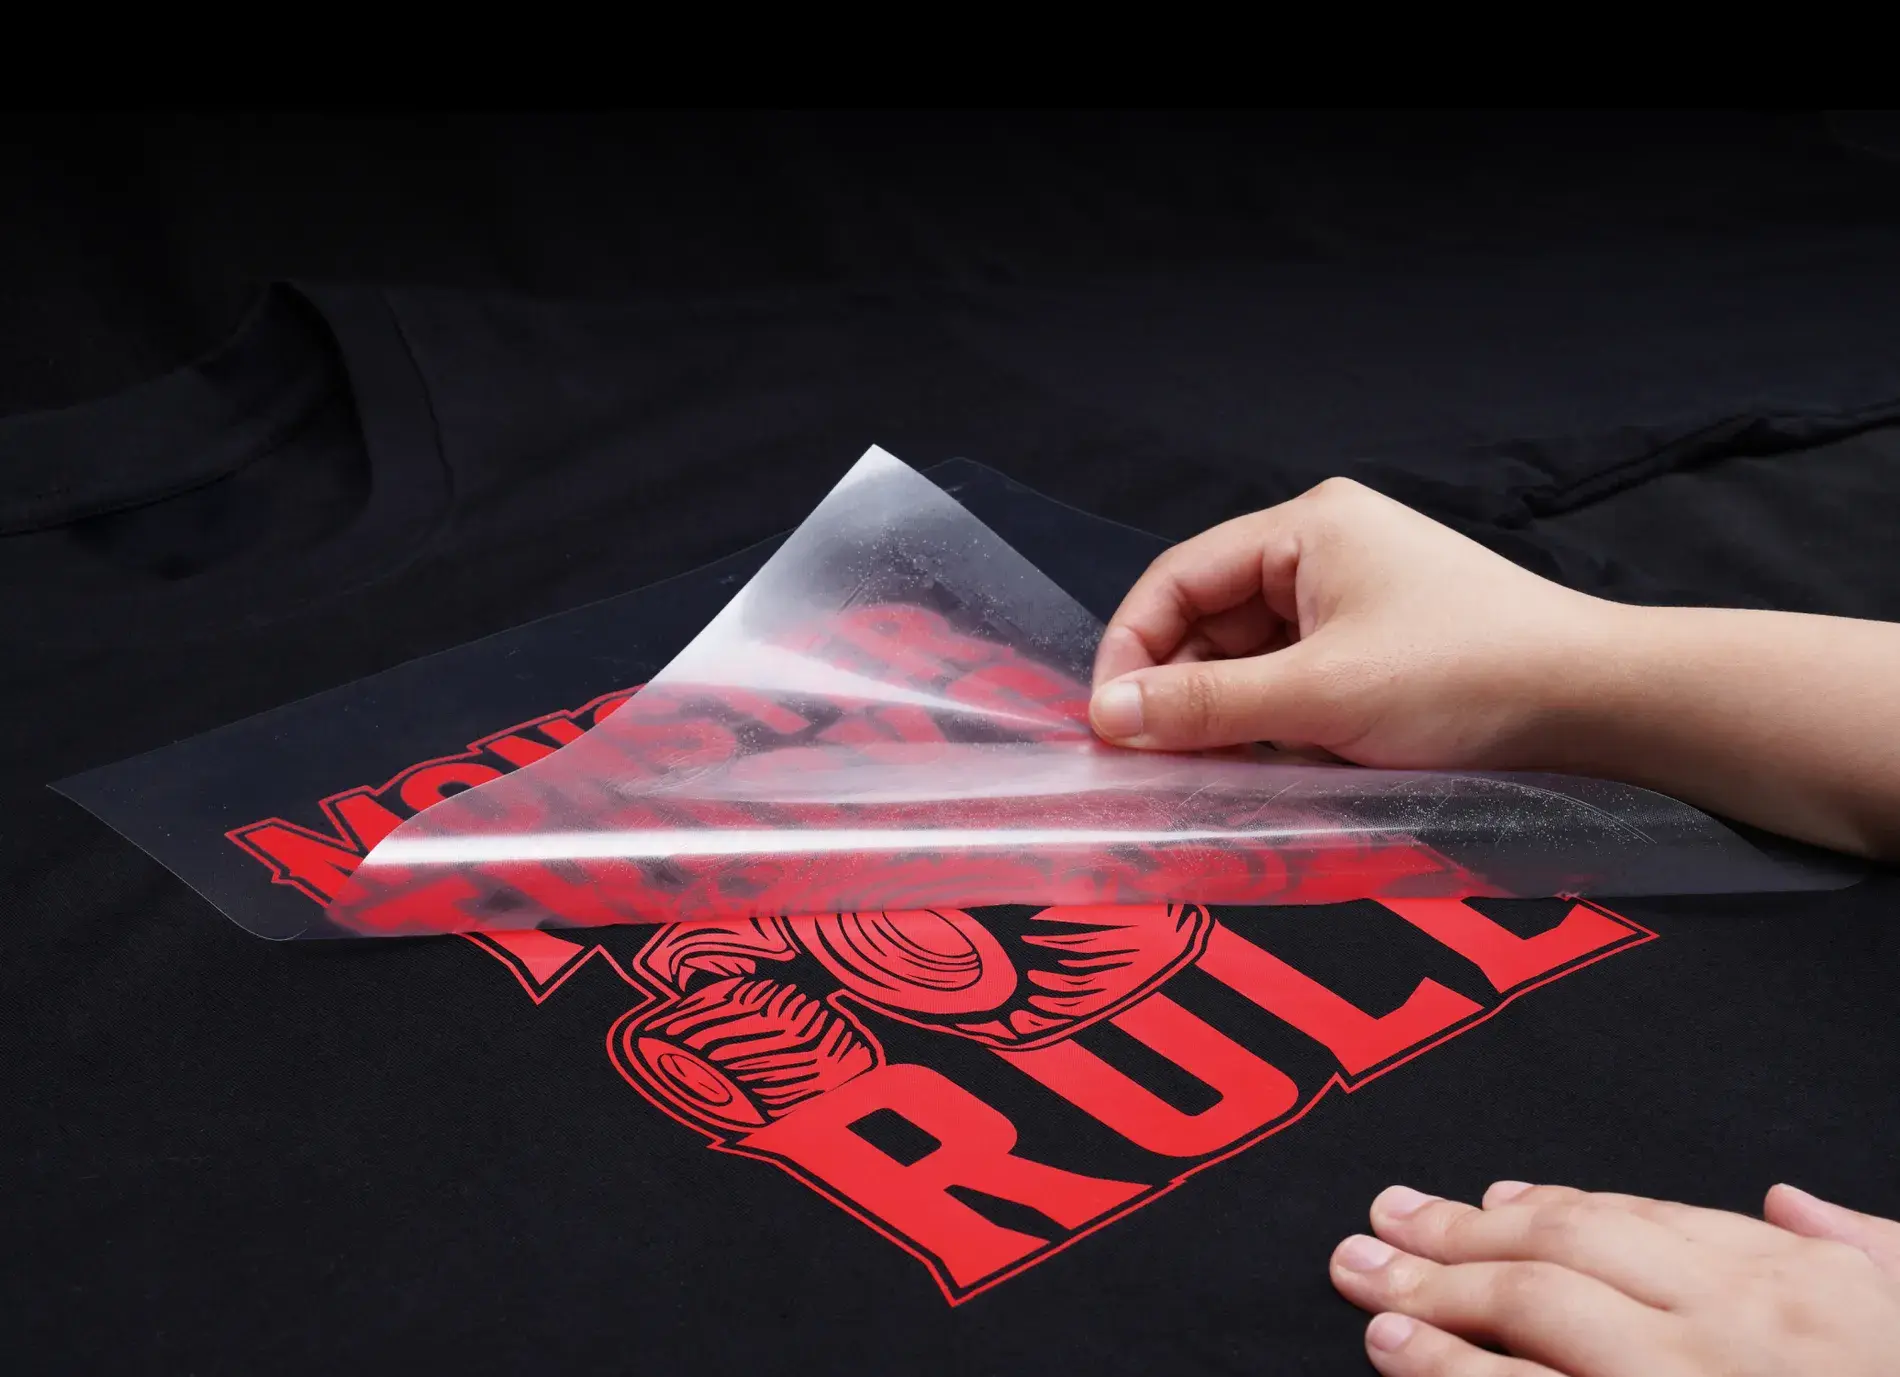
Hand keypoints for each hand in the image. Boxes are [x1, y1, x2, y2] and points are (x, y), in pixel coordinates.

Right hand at [1088, 477, 1613, 763]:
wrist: (1601, 705)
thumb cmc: (1466, 678)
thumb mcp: (1320, 697)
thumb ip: (1205, 707)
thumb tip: (1106, 719)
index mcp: (1305, 527)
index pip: (1178, 579)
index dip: (1132, 649)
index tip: (1108, 725)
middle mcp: (1323, 550)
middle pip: (1209, 619)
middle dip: (1179, 690)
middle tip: (1153, 764)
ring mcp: (1354, 600)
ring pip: (1249, 658)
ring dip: (1226, 713)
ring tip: (1214, 771)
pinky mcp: (1379, 649)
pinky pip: (1294, 681)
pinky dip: (1272, 723)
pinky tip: (1272, 766)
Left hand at [1328, 1180, 1899, 1374]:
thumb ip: (1862, 1246)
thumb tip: (1791, 1199)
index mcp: (1788, 1284)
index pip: (1633, 1222)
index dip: (1541, 1207)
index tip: (1476, 1203)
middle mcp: (1729, 1332)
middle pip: (1563, 1260)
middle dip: (1455, 1239)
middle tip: (1372, 1230)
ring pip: (1543, 1331)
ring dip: (1439, 1311)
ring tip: (1369, 1299)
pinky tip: (1412, 1372)